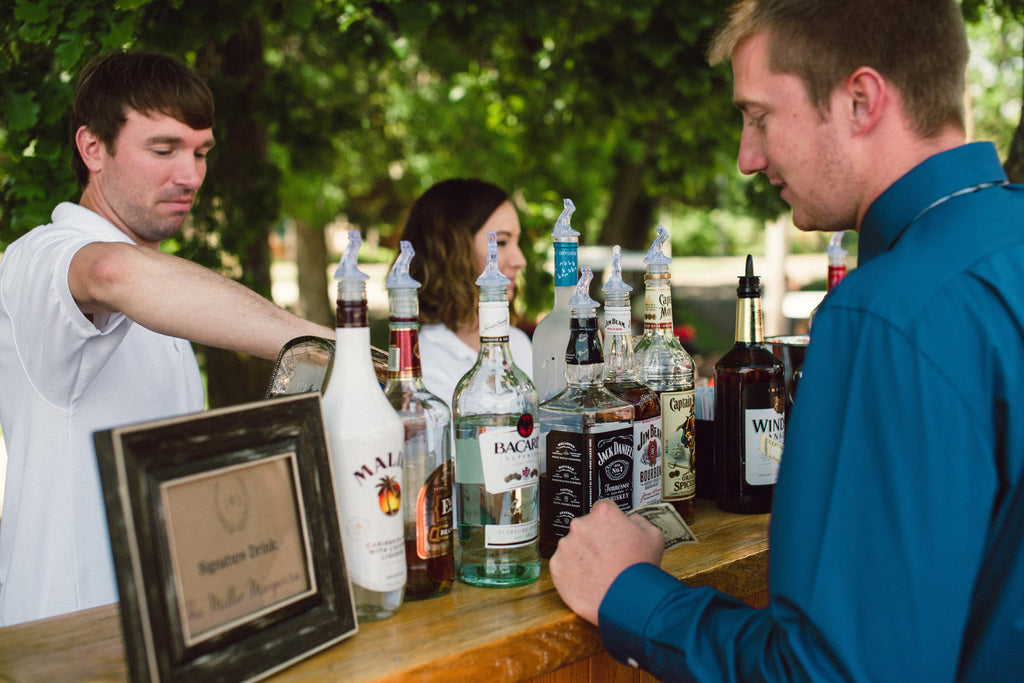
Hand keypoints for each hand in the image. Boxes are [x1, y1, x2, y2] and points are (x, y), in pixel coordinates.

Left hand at [549, 499, 664, 625]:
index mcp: (603, 513)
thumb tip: (630, 521)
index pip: (602, 510)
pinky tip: (588, 580)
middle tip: (607, 557)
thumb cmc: (640, 569)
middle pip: (585, 528)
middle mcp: (580, 525)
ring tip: (599, 571)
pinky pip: (563, 565)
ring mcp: (566, 546)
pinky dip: (572, 572)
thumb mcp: (653, 536)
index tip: (612, 534)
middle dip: (594, 540)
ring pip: (572, 547)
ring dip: (582, 556)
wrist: (628, 601)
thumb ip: (638, 521)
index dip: (609, 523)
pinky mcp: (557, 566)